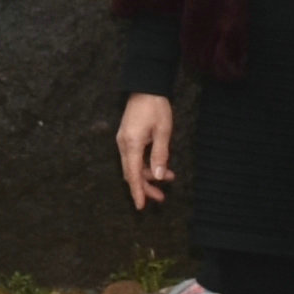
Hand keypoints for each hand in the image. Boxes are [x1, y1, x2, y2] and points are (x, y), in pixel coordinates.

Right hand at [114, 93, 176, 207]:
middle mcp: (124, 144)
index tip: (140, 207)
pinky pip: (134, 157)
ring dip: (148, 175)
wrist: (145, 87)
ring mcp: (124, 141)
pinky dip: (145, 165)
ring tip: (169, 178)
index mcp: (131, 144)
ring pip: (133, 166)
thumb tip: (159, 176)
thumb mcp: (163, 131)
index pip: (132, 174)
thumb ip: (160, 155)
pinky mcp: (127, 137)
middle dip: (145, 187)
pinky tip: (159, 166)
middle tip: (161, 198)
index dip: (138, 192)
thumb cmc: (156, 107)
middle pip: (131, 173)